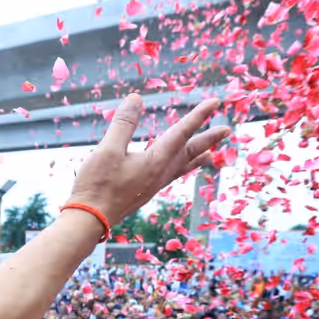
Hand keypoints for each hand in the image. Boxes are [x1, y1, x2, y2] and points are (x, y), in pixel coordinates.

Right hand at [67, 95, 229, 226]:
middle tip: (228, 129)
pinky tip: (175, 169)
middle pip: (190, 152)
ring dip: (197, 156)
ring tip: (210, 154)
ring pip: (183, 167)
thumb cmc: (97, 185)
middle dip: (209, 138)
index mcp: (156, 161)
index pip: (182, 132)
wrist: (90, 220)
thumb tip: (136, 99)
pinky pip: (171, 176)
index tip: (215, 102)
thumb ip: (123, 124)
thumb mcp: (107, 150)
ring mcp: (154, 185)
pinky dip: (181, 168)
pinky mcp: (145, 192)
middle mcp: (160, 174)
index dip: (198, 115)